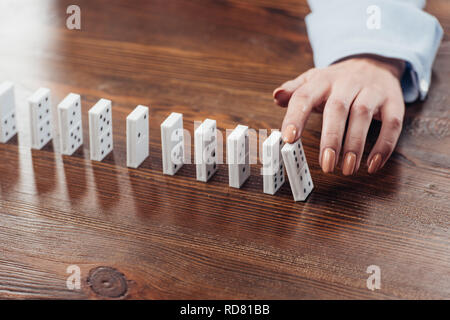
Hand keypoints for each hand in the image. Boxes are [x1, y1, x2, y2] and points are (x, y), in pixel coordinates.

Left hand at [273, 55, 404, 174]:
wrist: (374, 62)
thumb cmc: (337, 81)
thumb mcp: (313, 81)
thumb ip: (295, 91)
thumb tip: (276, 96)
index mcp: (322, 80)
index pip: (305, 96)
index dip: (296, 117)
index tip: (289, 139)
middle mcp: (347, 83)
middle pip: (337, 108)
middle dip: (331, 138)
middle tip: (326, 165)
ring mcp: (372, 90)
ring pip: (363, 116)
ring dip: (355, 145)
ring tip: (347, 169)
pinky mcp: (393, 101)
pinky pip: (392, 124)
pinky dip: (384, 146)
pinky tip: (372, 165)